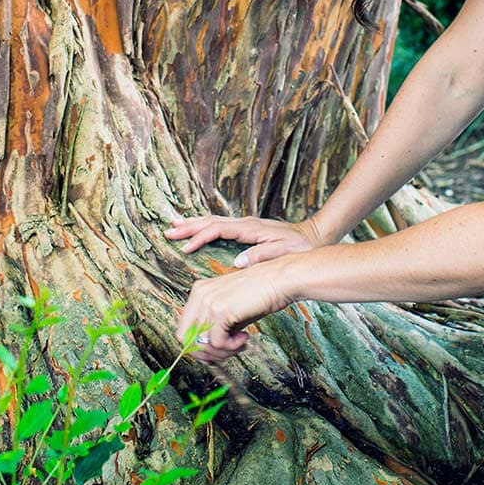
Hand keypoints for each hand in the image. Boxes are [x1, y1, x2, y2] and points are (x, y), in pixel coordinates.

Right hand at [164, 215, 323, 266]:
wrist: (314, 236)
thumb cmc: (301, 247)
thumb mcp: (284, 252)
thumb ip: (261, 255)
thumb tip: (237, 263)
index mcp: (250, 228)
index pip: (218, 229)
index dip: (200, 237)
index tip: (185, 247)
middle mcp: (245, 223)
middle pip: (211, 221)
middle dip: (189, 226)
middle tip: (169, 231)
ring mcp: (245, 225)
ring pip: (213, 221)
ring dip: (194, 224)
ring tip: (175, 226)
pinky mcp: (247, 229)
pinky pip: (220, 226)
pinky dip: (205, 227)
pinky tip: (197, 231)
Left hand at [176, 262, 295, 363]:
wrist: (280, 280)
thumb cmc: (260, 293)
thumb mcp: (231, 310)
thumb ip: (215, 326)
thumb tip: (206, 350)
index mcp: (199, 291)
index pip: (184, 328)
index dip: (197, 346)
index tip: (215, 351)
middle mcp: (199, 295)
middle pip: (186, 339)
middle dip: (206, 353)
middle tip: (227, 351)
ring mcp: (208, 301)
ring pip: (201, 343)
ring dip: (222, 352)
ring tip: (239, 344)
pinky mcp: (220, 310)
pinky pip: (217, 342)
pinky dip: (231, 347)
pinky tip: (244, 338)